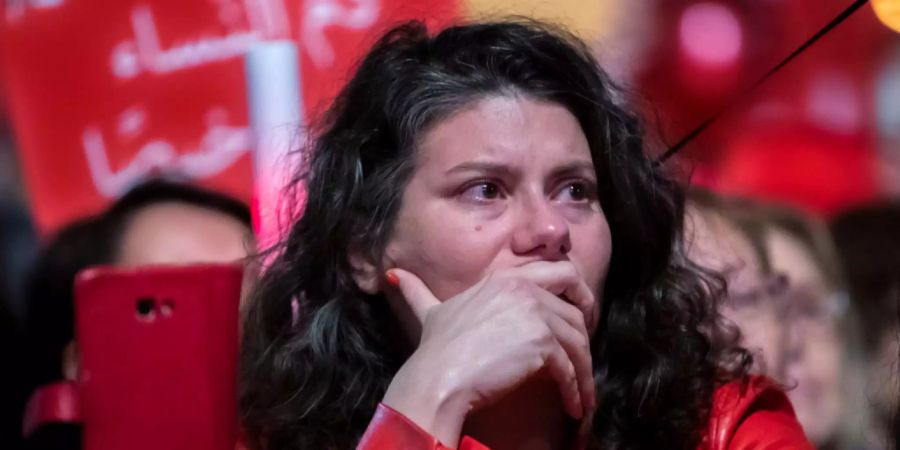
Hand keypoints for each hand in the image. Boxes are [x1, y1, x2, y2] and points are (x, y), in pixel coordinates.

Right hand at [381, 261, 597, 446]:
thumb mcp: (430, 313)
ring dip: (585, 370)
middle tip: (588, 352)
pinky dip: (577, 389)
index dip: (578, 293)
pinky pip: (571, 367)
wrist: (437, 377)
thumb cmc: (435, 349)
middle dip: (589, 329)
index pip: (561, 271)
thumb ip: (418, 292)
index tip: (580, 314)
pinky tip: (573, 406)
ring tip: (583, 394)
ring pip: (578, 340)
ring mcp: (535, 314)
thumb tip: (393, 275)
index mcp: (505, 278)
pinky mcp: (542, 344)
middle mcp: (524, 289)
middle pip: (576, 305)